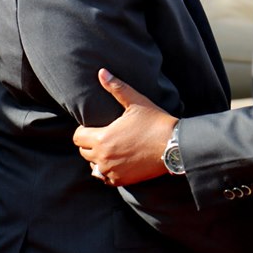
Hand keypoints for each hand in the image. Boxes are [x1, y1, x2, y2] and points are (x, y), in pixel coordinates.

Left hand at [73, 69, 176, 185]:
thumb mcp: (136, 102)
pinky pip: (105, 178)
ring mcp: (112, 171)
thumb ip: (116, 87)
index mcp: (102, 138)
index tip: (93, 126)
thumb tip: (102, 72)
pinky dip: (107, 171)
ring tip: (110, 149)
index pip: (77, 137)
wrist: (174, 146)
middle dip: (90, 143)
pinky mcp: (122, 180)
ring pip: (93, 166)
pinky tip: (117, 161)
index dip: (83, 130)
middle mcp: (103, 158)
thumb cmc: (155, 122)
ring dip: (98, 158)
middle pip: (83, 152)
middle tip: (104, 135)